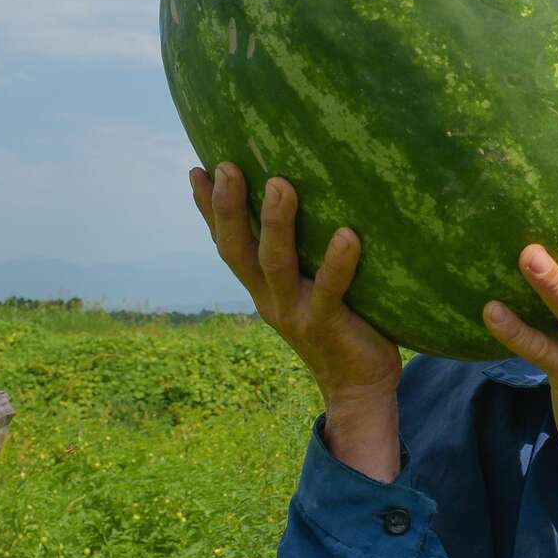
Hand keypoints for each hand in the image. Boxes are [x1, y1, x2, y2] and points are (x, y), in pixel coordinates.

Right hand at [190, 164, 400, 409]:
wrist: (359, 390)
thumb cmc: (343, 327)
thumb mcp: (312, 289)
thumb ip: (306, 257)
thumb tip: (321, 202)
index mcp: (263, 288)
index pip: (227, 243)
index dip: (208, 210)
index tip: (198, 169)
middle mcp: (270, 299)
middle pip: (237, 251)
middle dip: (226, 208)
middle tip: (226, 167)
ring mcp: (295, 313)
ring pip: (275, 265)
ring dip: (275, 224)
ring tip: (280, 186)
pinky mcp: (326, 326)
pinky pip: (329, 291)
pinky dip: (337, 263)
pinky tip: (347, 235)